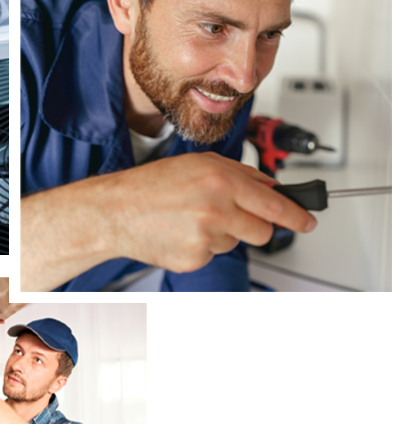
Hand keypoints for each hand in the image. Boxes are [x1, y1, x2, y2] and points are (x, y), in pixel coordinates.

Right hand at [22, 151, 318, 291]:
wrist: (115, 211)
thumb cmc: (150, 185)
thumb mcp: (197, 164)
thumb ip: (238, 174)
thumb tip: (269, 188)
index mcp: (222, 181)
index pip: (275, 204)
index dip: (297, 216)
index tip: (308, 222)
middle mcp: (217, 210)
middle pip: (262, 230)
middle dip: (252, 225)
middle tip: (228, 216)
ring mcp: (206, 238)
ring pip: (236, 242)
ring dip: (222, 233)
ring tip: (190, 219)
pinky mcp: (194, 259)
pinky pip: (213, 255)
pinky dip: (202, 246)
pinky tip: (180, 233)